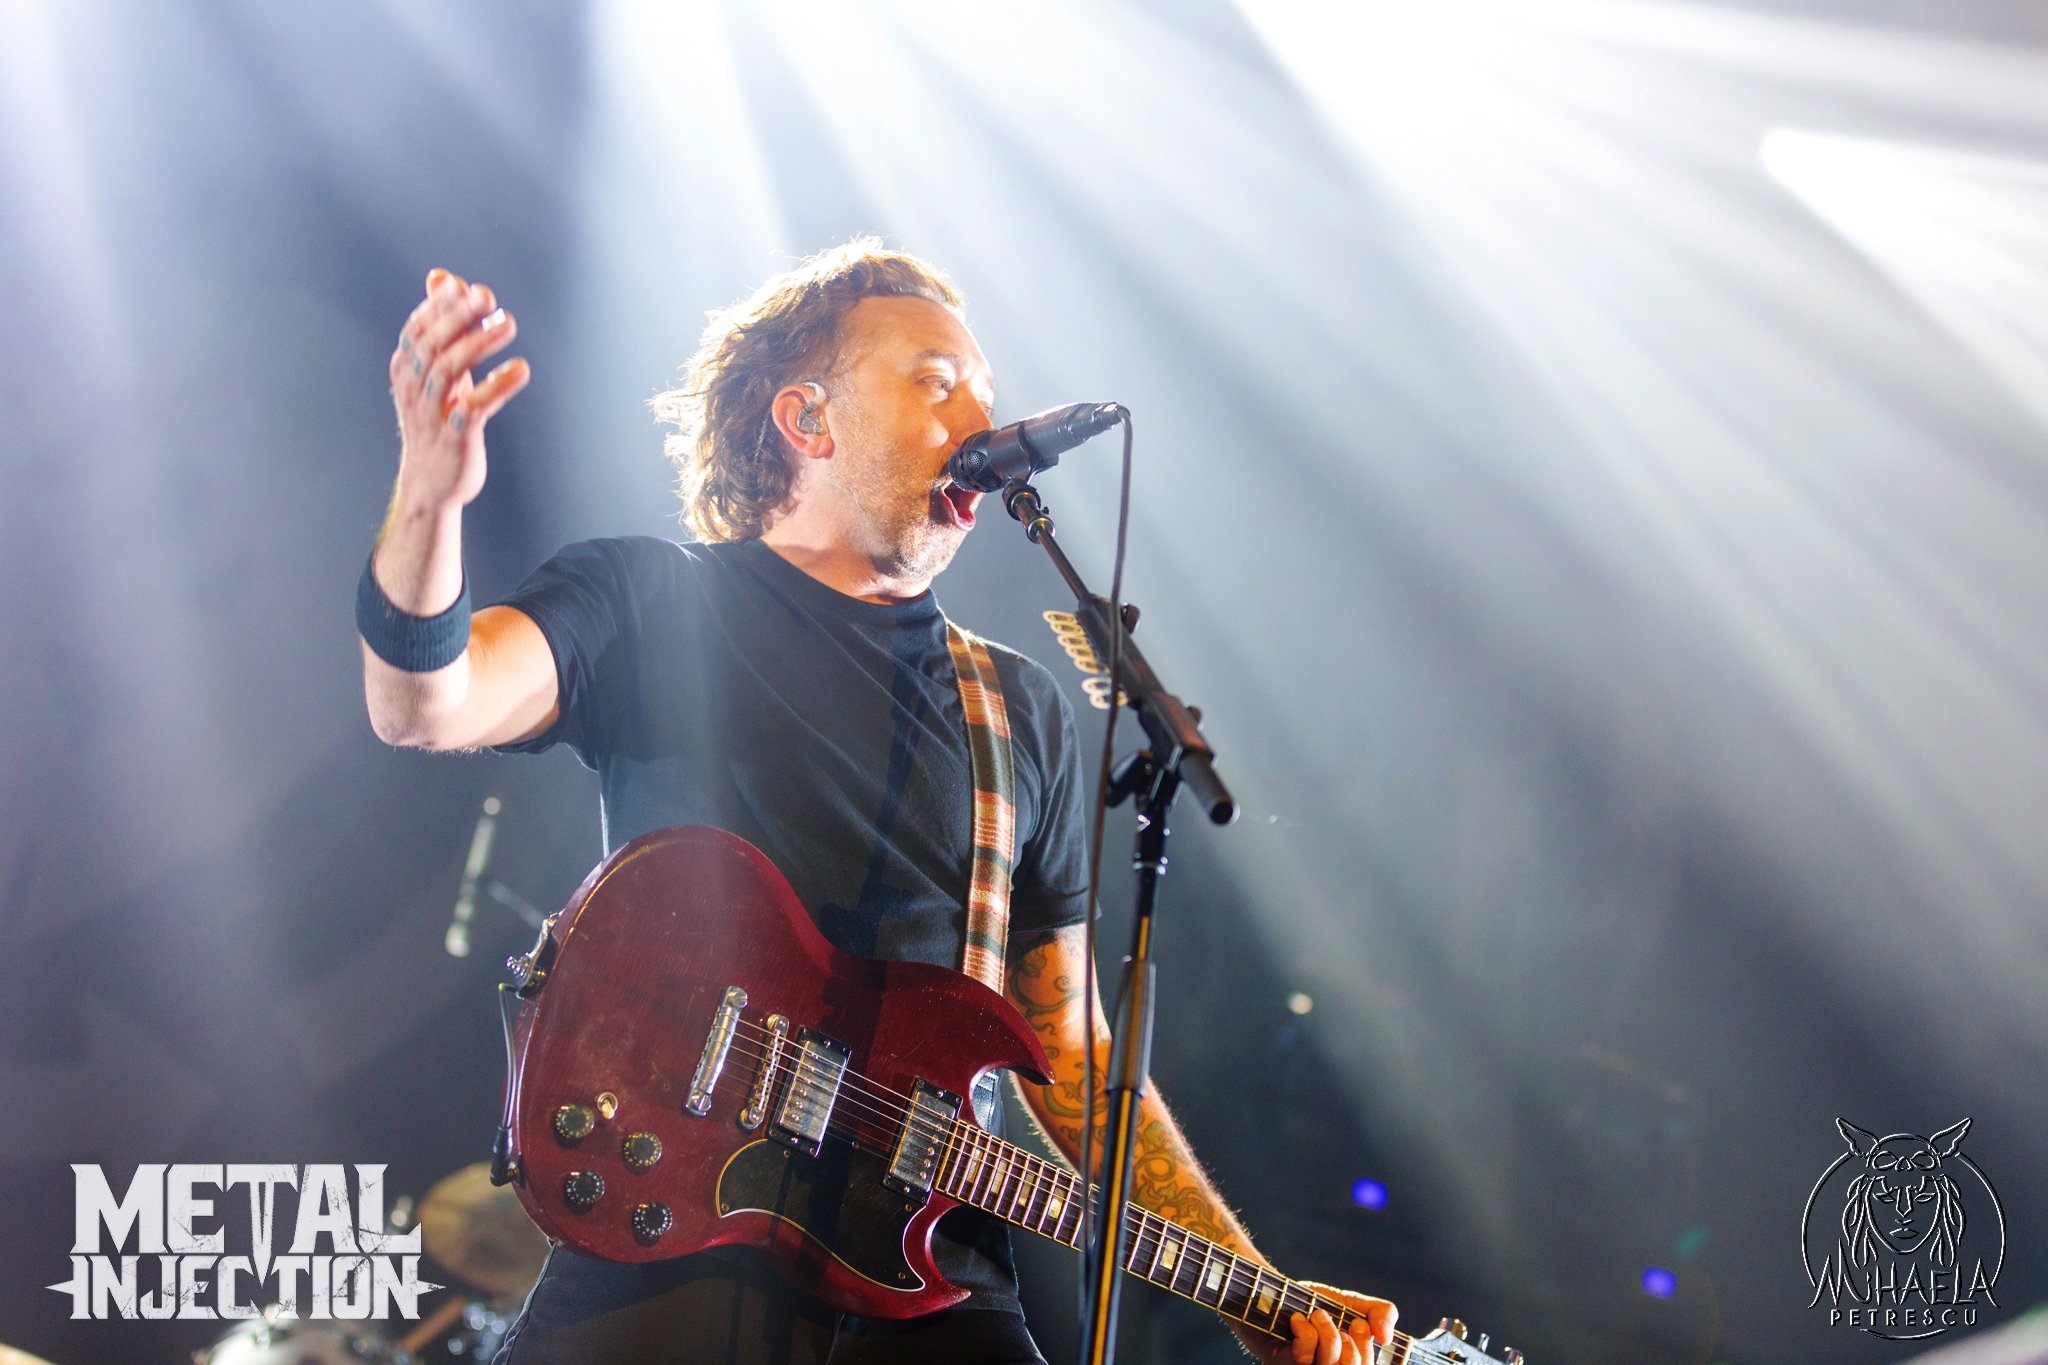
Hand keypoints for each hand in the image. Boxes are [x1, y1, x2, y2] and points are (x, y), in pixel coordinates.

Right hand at [387, 267, 529, 514]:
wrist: (431, 483)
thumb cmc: (437, 418)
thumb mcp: (435, 371)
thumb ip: (441, 326)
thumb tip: (442, 277)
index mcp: (405, 370)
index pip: (418, 330)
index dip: (440, 307)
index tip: (466, 288)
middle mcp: (413, 389)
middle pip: (432, 345)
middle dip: (459, 317)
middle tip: (488, 297)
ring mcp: (432, 415)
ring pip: (449, 371)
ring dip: (479, 343)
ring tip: (509, 324)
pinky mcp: (455, 438)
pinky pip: (474, 407)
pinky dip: (497, 386)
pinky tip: (520, 370)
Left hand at [1239, 1282, 1396, 1364]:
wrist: (1271, 1292)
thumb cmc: (1311, 1304)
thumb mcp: (1351, 1304)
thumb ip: (1380, 1313)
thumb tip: (1386, 1337)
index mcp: (1347, 1363)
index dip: (1367, 1347)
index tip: (1355, 1325)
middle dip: (1350, 1341)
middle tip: (1336, 1321)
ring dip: (1327, 1332)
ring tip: (1316, 1315)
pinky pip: (1303, 1356)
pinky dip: (1305, 1331)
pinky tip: (1297, 1320)